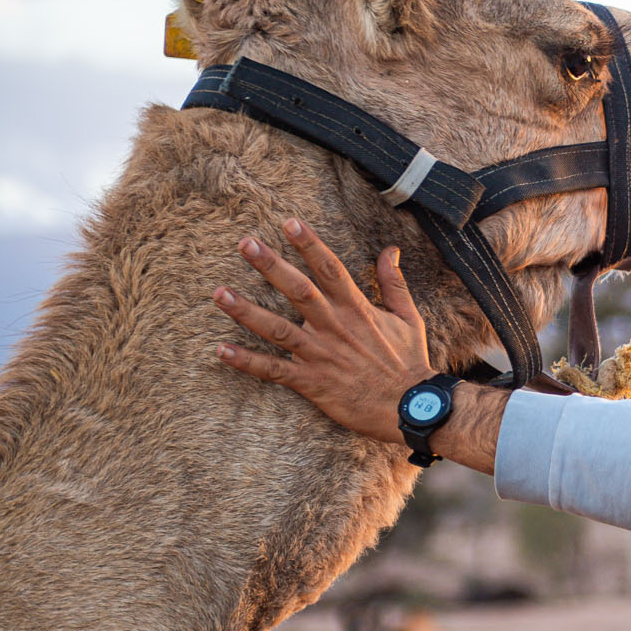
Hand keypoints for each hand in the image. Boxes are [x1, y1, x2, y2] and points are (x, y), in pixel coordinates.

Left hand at [212, 218, 429, 445]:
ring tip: (219, 294)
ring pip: (277, 329)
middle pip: (298, 290)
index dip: (309, 244)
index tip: (289, 222)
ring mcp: (321, 355)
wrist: (411, 408)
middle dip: (270, 266)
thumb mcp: (408, 317)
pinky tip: (221, 350)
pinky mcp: (312, 383)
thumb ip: (394, 282)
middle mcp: (335, 327)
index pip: (330, 269)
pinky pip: (274, 371)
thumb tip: (390, 250)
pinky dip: (247, 361)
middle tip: (244, 243)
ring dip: (247, 311)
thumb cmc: (409, 362)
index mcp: (357, 309)